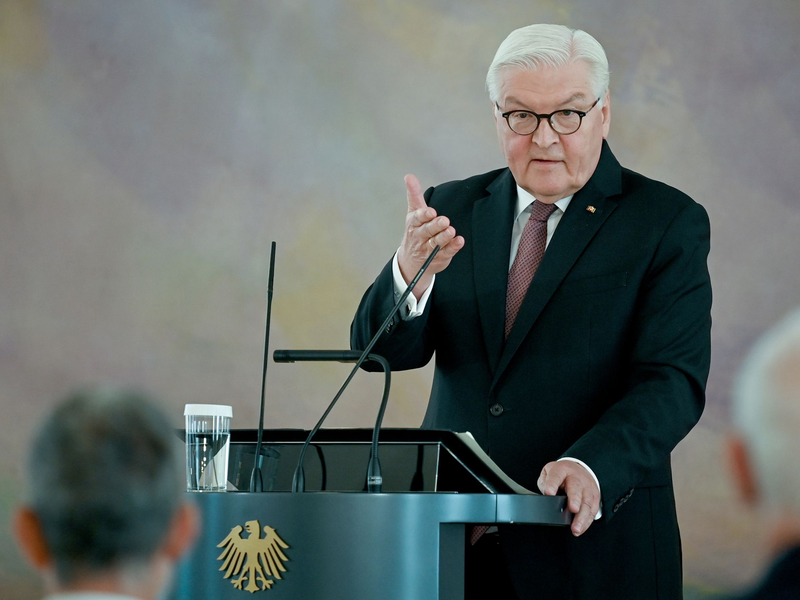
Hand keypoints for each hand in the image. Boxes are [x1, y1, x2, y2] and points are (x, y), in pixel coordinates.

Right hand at [397, 174, 464, 298]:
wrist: (411, 261)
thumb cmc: (415, 232)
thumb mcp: (413, 213)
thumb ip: (414, 195)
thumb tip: (409, 176)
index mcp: (414, 224)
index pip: (418, 218)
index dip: (424, 215)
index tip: (431, 212)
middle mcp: (420, 236)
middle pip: (428, 231)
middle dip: (435, 226)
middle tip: (444, 221)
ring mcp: (429, 248)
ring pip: (436, 242)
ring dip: (444, 237)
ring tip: (451, 231)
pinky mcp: (439, 257)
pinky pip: (446, 252)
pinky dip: (453, 247)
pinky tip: (459, 241)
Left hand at [538, 461, 600, 536]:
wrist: (578, 469)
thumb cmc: (561, 474)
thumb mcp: (548, 473)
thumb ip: (545, 484)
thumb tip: (546, 497)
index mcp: (562, 470)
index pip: (556, 476)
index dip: (552, 484)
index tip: (549, 493)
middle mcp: (576, 478)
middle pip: (576, 488)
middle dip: (575, 499)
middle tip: (573, 509)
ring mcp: (587, 487)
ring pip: (586, 502)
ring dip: (582, 517)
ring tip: (576, 528)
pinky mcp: (595, 497)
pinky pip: (592, 510)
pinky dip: (587, 521)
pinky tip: (580, 528)